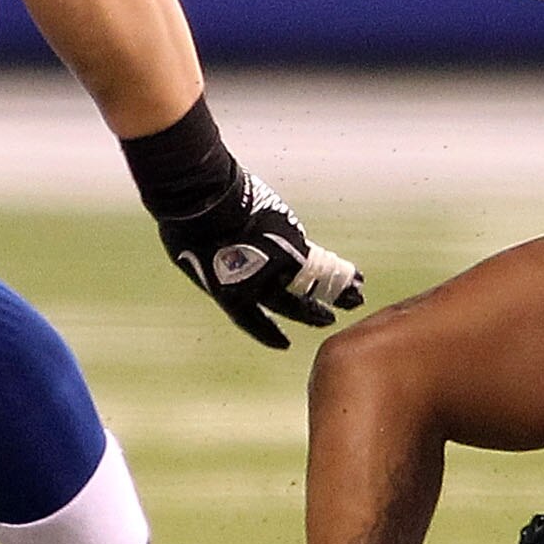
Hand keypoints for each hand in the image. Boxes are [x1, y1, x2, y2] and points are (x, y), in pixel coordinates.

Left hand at [156, 165, 365, 349]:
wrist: (203, 199)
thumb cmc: (187, 223)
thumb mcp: (196, 255)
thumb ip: (220, 265)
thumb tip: (233, 259)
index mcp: (230, 296)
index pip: (253, 322)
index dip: (268, 333)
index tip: (284, 345)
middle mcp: (258, 287)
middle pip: (292, 308)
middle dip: (312, 315)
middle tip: (329, 320)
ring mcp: (279, 265)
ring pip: (313, 286)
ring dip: (337, 295)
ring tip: (355, 299)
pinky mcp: (294, 244)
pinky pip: (321, 262)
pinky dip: (339, 271)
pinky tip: (355, 277)